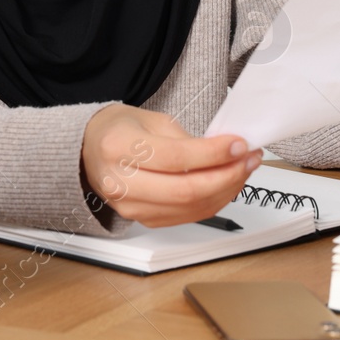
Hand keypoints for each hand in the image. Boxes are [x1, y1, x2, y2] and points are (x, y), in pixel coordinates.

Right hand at [80, 104, 259, 227]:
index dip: (213, 153)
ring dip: (226, 190)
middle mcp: (121, 183)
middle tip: (249, 159)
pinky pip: (188, 217)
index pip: (176, 157)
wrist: (90, 152)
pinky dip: (213, 202)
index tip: (239, 144)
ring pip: (191, 208)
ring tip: (243, 170)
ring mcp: (131, 207)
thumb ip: (186, 139)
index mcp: (119, 148)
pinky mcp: (144, 220)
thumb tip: (225, 152)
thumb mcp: (150, 120)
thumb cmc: (119, 131)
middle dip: (228, 175)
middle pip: (186, 190)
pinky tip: (226, 185)